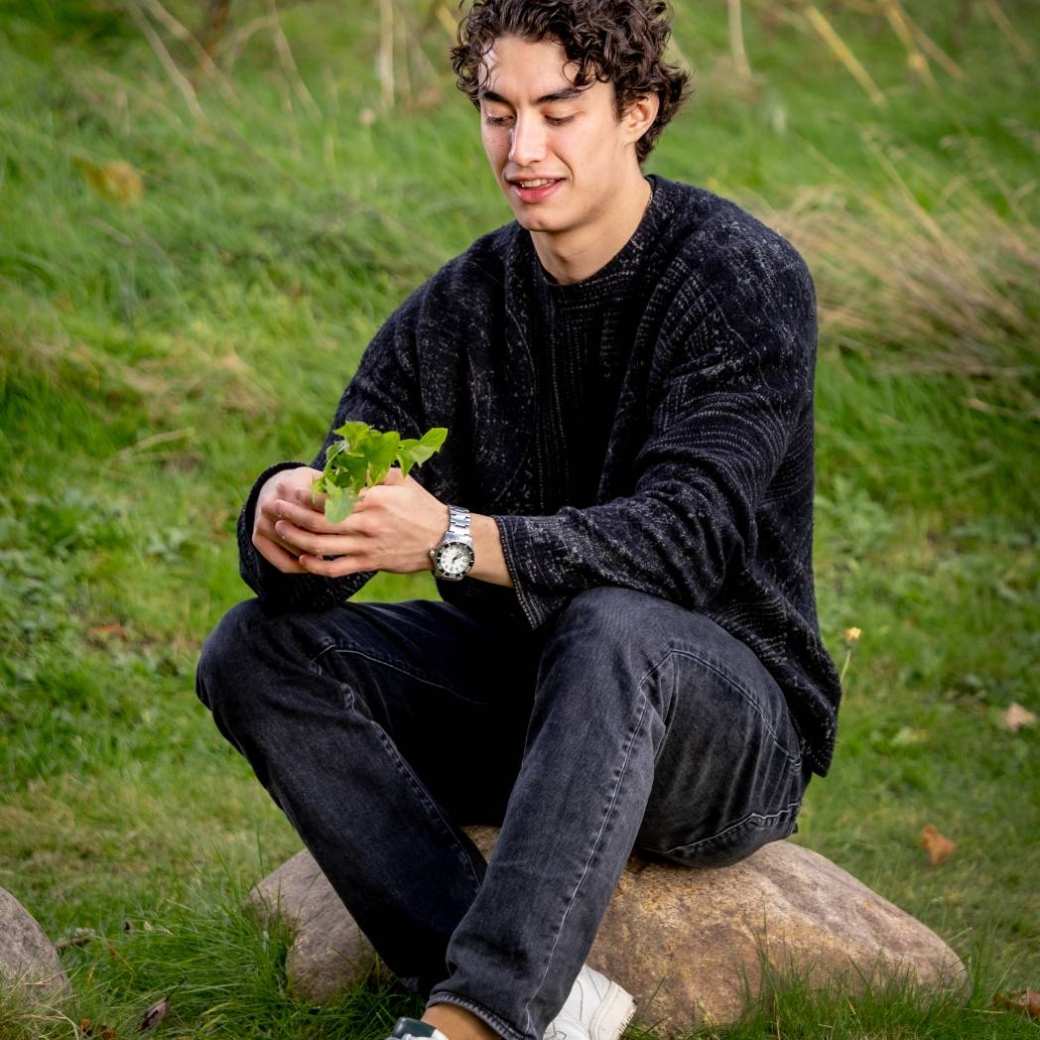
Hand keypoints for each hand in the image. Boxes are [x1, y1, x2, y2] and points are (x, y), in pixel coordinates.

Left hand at [256, 466, 447, 577]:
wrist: (444, 539)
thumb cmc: (420, 506)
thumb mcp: (402, 480)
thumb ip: (375, 470)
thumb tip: (349, 460)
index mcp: (376, 499)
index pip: (334, 496)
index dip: (308, 495)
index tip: (293, 490)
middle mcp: (369, 523)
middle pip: (321, 521)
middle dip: (293, 515)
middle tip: (275, 508)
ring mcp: (368, 546)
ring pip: (324, 545)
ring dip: (297, 538)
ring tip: (280, 530)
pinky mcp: (370, 563)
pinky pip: (337, 568)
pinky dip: (317, 565)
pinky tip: (302, 558)